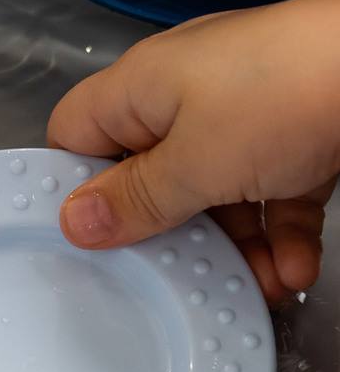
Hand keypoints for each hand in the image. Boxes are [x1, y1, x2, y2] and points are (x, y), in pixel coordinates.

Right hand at [48, 0, 339, 305]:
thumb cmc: (288, 89)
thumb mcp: (198, 162)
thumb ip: (136, 200)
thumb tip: (75, 221)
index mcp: (141, 86)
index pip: (76, 136)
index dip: (75, 189)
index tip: (89, 241)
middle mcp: (186, 93)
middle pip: (153, 177)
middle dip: (175, 236)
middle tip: (183, 276)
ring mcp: (245, 111)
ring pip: (218, 193)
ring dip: (238, 247)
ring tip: (260, 285)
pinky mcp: (297, 129)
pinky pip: (272, 190)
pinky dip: (282, 233)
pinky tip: (295, 269)